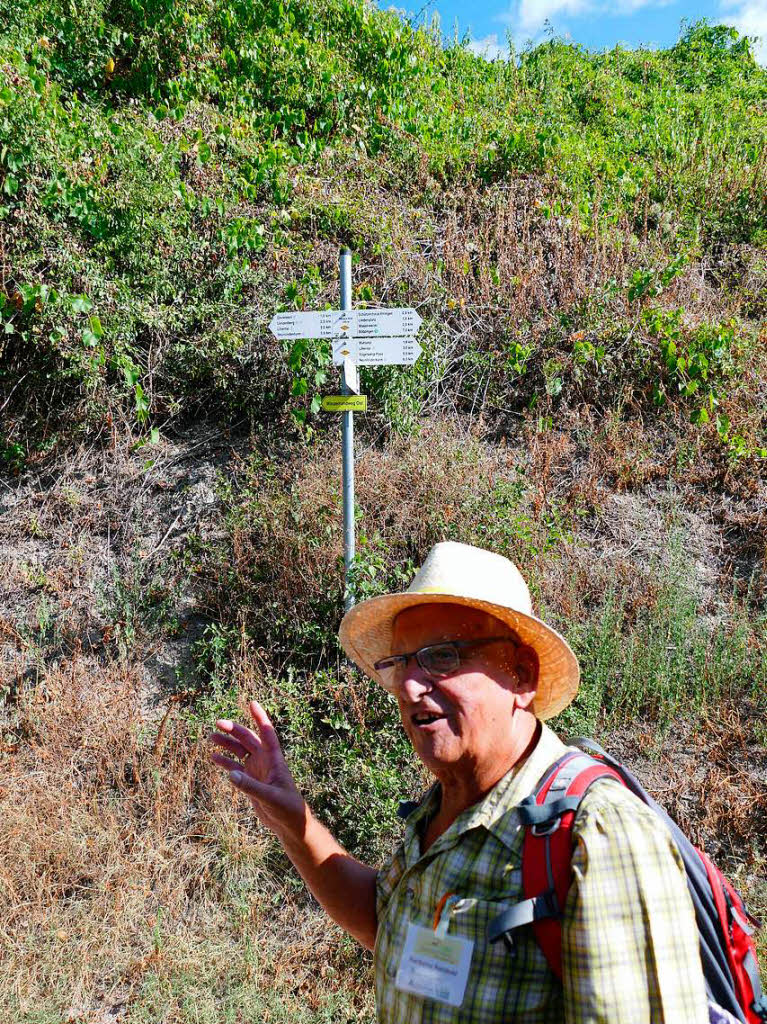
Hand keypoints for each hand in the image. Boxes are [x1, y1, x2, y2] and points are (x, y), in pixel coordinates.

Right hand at [209, 701, 306, 838]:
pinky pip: (235, 767)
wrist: (289, 823)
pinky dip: (225, 761)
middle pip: (248, 739)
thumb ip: (250, 787)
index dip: (260, 718)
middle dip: (234, 730)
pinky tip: (214, 757)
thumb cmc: (287, 807)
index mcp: (274, 759)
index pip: (267, 733)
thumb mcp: (270, 797)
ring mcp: (257, 770)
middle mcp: (265, 761)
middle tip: (218, 723)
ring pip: (240, 751)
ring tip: (211, 737)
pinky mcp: (250, 780)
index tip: (252, 703)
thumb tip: (231, 775)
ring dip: (227, 744)